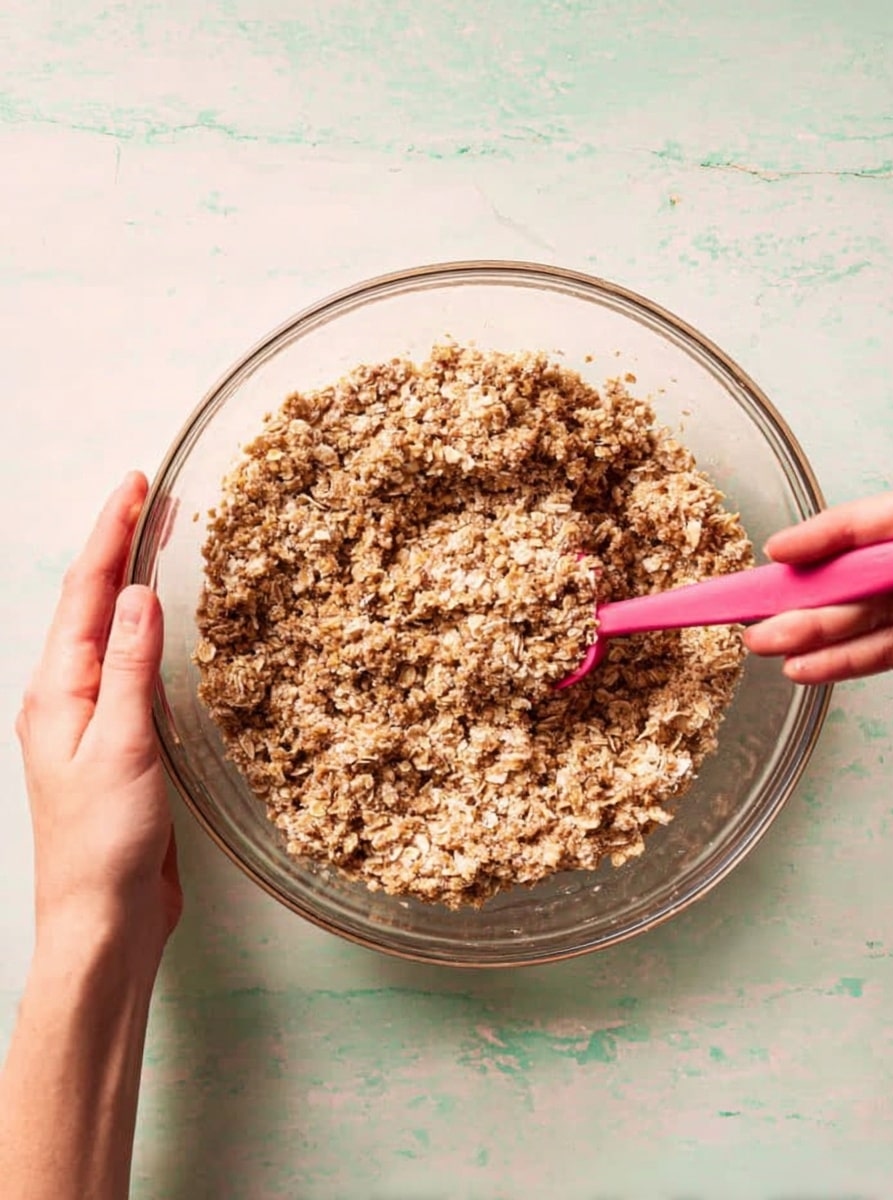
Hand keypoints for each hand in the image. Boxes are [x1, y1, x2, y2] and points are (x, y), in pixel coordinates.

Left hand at [16, 472, 181, 962]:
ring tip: (159, 543)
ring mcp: (92, 720)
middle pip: (94, 604)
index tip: (135, 485)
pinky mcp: (119, 744)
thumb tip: (138, 595)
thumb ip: (130, 669)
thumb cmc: (103, 843)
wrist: (102, 920)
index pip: (86, 594)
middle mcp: (67, 698)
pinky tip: (168, 628)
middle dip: (119, 546)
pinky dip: (150, 632)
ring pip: (112, 633)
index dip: (111, 534)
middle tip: (153, 498)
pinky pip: (133, 669)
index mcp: (57, 692)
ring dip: (133, 583)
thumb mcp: (120, 747)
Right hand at [744, 486, 892, 701]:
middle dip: (810, 592)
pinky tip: (804, 666)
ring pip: (865, 615)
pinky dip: (841, 660)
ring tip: (766, 642)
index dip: (833, 531)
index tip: (783, 550)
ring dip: (812, 631)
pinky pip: (881, 649)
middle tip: (757, 605)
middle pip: (867, 570)